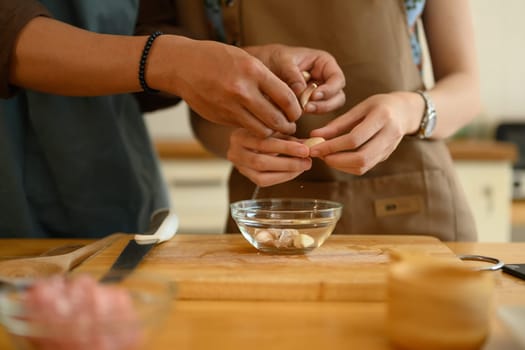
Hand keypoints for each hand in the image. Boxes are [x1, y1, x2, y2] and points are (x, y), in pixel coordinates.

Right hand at [152, 37, 301, 136]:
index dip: (296, 110)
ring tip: (274, 128)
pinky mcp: (221, 118)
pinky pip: (244, 128)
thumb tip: (287, 100)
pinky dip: (252, 129)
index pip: (287, 98)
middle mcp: (242, 91)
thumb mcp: (245, 59)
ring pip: (261, 130)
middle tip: (289, 126)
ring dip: (271, 132)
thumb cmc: (217, 58)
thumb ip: (266, 79)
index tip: (297, 113)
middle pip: (276, 119)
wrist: (183, 65)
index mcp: (253, 71)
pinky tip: (254, 124)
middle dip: (287, 126)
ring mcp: (230, 107)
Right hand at [227, 129, 311, 186]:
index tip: (306, 149)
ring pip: (261, 175)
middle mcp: (234, 151)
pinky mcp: (244, 175)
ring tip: (303, 166)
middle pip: (261, 161)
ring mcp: (238, 166)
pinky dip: (281, 177)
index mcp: (240, 135)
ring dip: (286, 171)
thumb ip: (290, 137)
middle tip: (307, 161)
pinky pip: (263, 181)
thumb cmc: (261, 131)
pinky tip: (294, 171)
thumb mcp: (273, 130)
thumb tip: (311, 144)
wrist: (243, 139)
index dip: (286, 147)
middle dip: (288, 162)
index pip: (263, 142)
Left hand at [246, 44, 345, 113]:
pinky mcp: (310, 103)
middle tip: (307, 108)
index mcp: (324, 63)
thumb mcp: (282, 62)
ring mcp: (319, 92)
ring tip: (301, 110)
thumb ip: (293, 75)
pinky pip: (316, 111)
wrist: (259, 67)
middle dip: (325, 104)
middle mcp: (326, 78)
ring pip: (329, 106)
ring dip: (318, 110)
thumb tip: (302, 93)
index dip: (329, 89)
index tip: (314, 96)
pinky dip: (309, 114)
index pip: (337, 79)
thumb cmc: (272, 58)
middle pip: (338, 96)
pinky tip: (295, 114)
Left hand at [308, 92, 423, 174]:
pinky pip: (364, 167)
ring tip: (325, 156)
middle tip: (319, 155)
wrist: (406, 112)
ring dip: (340, 165)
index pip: (354, 138)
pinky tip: (336, 159)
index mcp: (382, 117)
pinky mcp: (385, 157)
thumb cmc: (379, 106)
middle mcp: (389, 135)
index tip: (314, 147)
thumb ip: (338, 123)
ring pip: (362, 166)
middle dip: (336, 160)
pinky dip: (347, 167)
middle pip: (361, 157)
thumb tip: (314, 136)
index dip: (332, 146)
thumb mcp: (360, 108)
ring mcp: (389, 149)